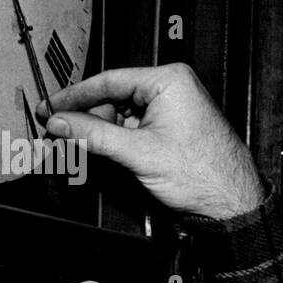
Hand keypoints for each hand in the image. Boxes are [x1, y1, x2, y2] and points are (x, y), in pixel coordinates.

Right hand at [40, 63, 266, 218]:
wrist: (232, 202)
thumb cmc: (204, 174)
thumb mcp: (139, 152)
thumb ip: (95, 135)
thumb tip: (62, 122)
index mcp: (170, 80)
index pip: (109, 80)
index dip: (74, 95)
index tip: (50, 106)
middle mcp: (173, 87)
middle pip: (114, 97)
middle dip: (88, 116)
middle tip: (62, 131)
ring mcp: (174, 107)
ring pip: (123, 113)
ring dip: (102, 130)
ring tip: (82, 145)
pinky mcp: (174, 126)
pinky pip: (137, 126)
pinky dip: (118, 138)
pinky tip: (105, 149)